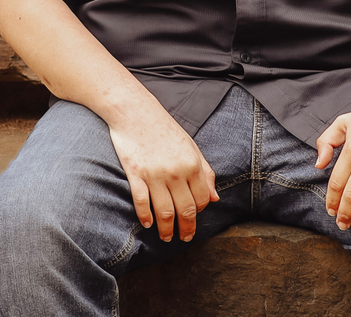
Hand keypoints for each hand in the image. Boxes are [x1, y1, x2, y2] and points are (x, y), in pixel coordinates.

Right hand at [107, 109, 218, 242]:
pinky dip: (145, 217)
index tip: (194, 217)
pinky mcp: (135, 174)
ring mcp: (154, 174)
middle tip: (185, 239)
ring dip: (167, 230)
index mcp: (192, 163)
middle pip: (185, 210)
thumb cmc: (164, 128)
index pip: (202, 199)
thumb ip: (205, 172)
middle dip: (186, 229)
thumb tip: (215, 198)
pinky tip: (148, 224)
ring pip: (164, 212)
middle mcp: (176, 171)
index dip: (200, 212)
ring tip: (167, 237)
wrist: (135, 111)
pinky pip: (142, 203)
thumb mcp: (191, 146)